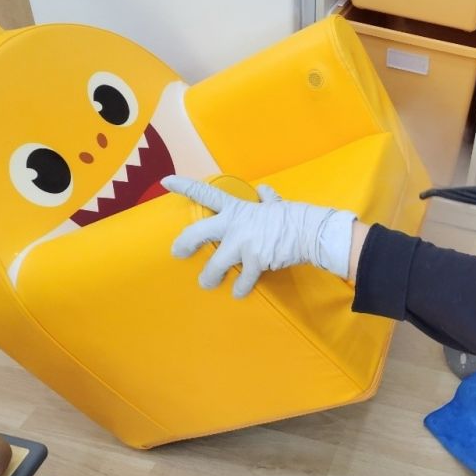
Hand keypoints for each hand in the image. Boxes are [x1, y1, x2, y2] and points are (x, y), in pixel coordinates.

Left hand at [161, 176, 356, 297]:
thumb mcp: (276, 204)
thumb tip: (264, 189)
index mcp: (237, 209)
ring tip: (207, 283)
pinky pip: (242, 280)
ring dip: (209, 277)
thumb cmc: (292, 216)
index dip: (185, 186)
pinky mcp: (254, 261)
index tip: (166, 182)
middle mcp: (234, 225)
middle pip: (198, 232)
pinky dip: (240, 289)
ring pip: (215, 265)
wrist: (309, 231)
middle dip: (184, 243)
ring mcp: (242, 244)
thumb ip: (266, 198)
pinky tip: (238, 293)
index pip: (206, 193)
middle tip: (177, 253)